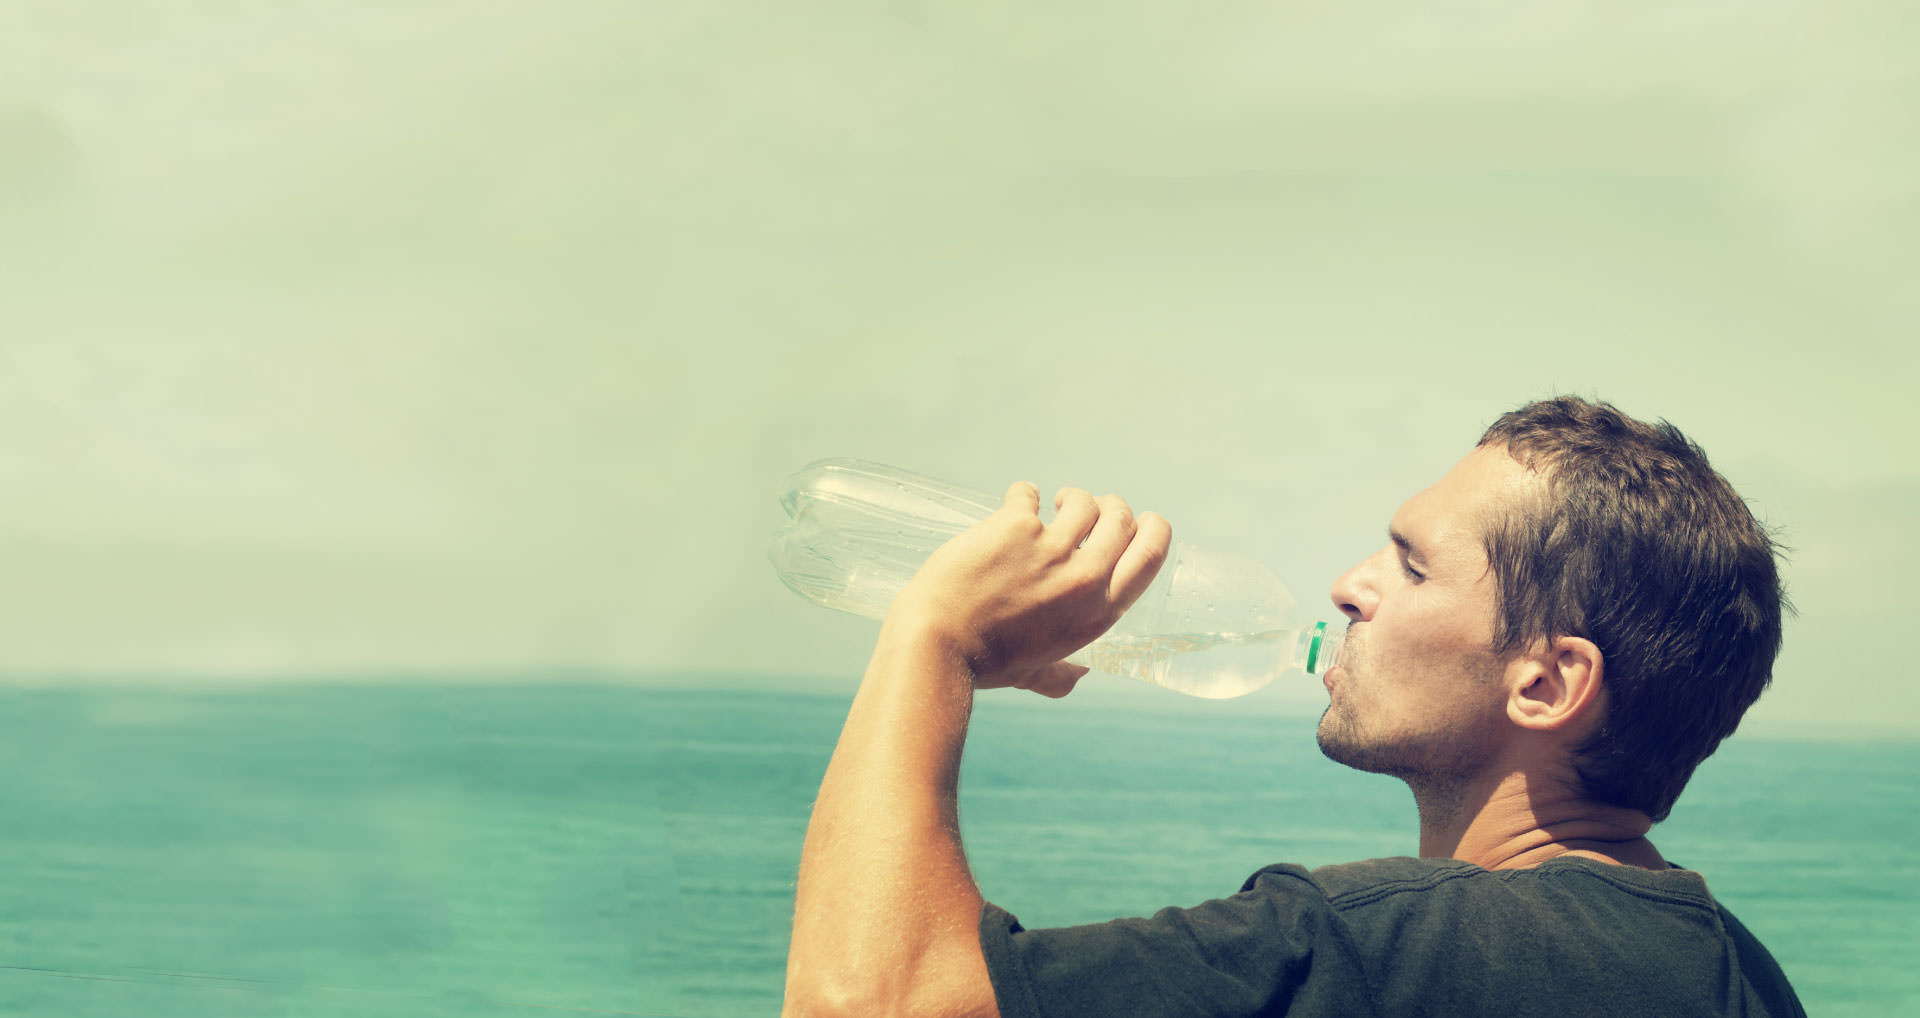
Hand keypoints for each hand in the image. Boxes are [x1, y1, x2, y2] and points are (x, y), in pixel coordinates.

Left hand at [885, 481, 1170, 696]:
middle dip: (1111, 506)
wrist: (937, 643)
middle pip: (1121, 519)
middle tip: (1090, 508)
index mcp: (1098, 613)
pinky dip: (1023, 494)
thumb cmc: (983, 663)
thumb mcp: (1034, 674)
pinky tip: (1014, 503)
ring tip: (1052, 503)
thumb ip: (1061, 676)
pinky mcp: (1015, 525)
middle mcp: (1083, 578)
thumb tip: (1079, 676)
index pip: (1148, 556)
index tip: (1145, 520)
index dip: (1154, 530)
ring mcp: (1050, 549)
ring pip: (1081, 501)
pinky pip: (1028, 494)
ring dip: (1071, 497)